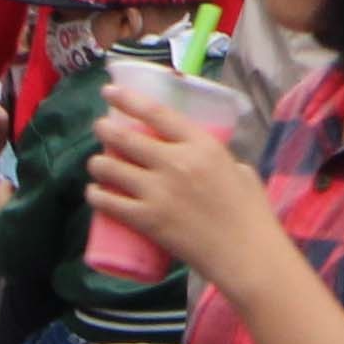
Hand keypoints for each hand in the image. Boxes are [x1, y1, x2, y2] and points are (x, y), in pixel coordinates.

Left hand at [90, 91, 284, 292]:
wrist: (245, 252)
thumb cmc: (250, 211)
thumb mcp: (238, 169)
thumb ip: (214, 159)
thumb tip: (196, 157)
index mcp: (202, 145)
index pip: (157, 113)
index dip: (128, 99)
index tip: (109, 92)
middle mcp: (176, 162)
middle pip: (127, 139)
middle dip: (106, 130)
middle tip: (99, 128)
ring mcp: (158, 191)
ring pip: (111, 168)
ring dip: (97, 163)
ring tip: (96, 163)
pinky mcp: (146, 219)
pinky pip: (109, 203)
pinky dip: (96, 195)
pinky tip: (94, 193)